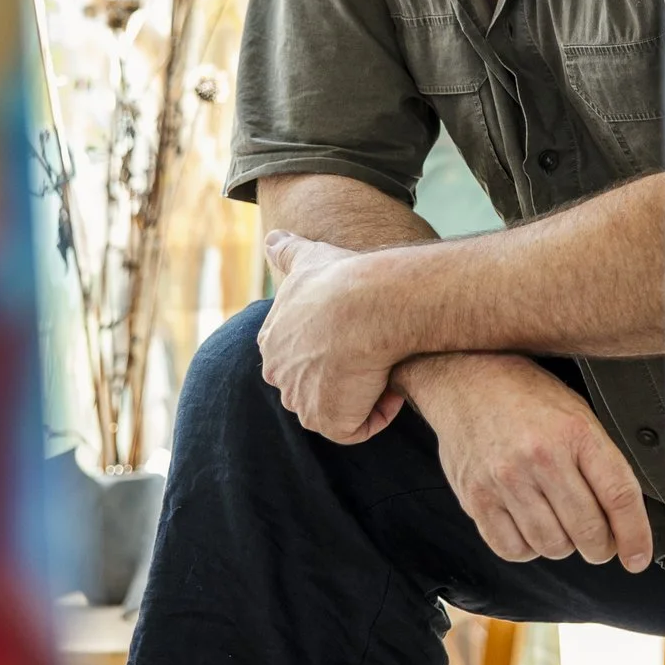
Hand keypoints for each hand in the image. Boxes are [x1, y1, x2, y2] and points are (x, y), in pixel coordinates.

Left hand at [259, 230, 406, 441]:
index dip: (331, 348)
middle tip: (374, 351)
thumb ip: (287, 251)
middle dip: (344, 374)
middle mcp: (279, 374)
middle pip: (315, 384)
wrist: (364, 302)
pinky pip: (358, 426)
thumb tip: (271, 238)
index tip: (358, 331)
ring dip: (364, 391)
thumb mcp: (308, 257)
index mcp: (272, 341)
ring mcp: (301, 401)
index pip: (298, 356)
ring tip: (387, 364)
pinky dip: (379, 410)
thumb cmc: (341, 277)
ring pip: (339, 406)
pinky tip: (393, 384)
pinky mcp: (328, 422)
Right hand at [401, 354, 653, 571]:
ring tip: (558, 524)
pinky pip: (513, 549)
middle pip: (587, 531)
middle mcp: (540, 456)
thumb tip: (623, 520)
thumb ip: (601, 463)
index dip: (635, 536)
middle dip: (600, 547)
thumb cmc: (525, 396)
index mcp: (574, 432)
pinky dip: (527, 548)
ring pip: (552, 546)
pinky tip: (529, 525)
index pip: (618, 496)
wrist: (466, 378)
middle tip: (599, 540)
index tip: (637, 557)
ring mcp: (505, 479)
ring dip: (563, 545)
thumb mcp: (577, 414)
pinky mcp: (476, 497)